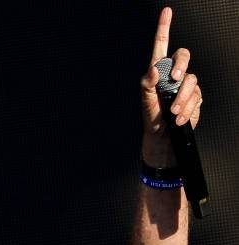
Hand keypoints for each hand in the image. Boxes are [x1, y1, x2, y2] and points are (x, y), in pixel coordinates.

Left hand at [140, 7, 202, 163]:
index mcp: (158, 71)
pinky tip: (179, 117)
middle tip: (174, 79)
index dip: (164, 27)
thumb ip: (147, 84)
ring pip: (191, 80)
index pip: (161, 46)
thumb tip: (153, 69)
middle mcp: (173, 75)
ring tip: (173, 111)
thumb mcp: (145, 100)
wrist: (162, 136)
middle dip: (181, 65)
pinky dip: (187, 108)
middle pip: (184, 56)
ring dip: (182, 97)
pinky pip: (196, 97)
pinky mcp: (195, 97)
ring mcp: (185, 85)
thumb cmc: (151, 116)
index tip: (167, 12)